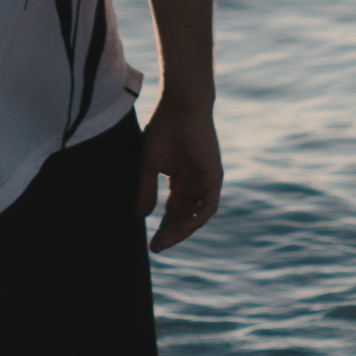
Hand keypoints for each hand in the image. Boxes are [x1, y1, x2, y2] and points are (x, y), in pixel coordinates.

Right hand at [137, 96, 221, 251]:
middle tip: (156, 248)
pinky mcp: (214, 177)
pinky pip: (208, 206)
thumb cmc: (163, 130)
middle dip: (171, 233)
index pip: (174, 210)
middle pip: (184, 216)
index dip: (163, 227)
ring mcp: (206, 181)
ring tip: (165, 240)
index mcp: (180, 179)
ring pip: (196, 215)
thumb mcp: (149, 166)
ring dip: (182, 230)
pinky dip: (195, 219)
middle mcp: (195, 183)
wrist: (181, 108)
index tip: (151, 244)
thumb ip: (146, 191)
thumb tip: (140, 217)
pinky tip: (181, 228)